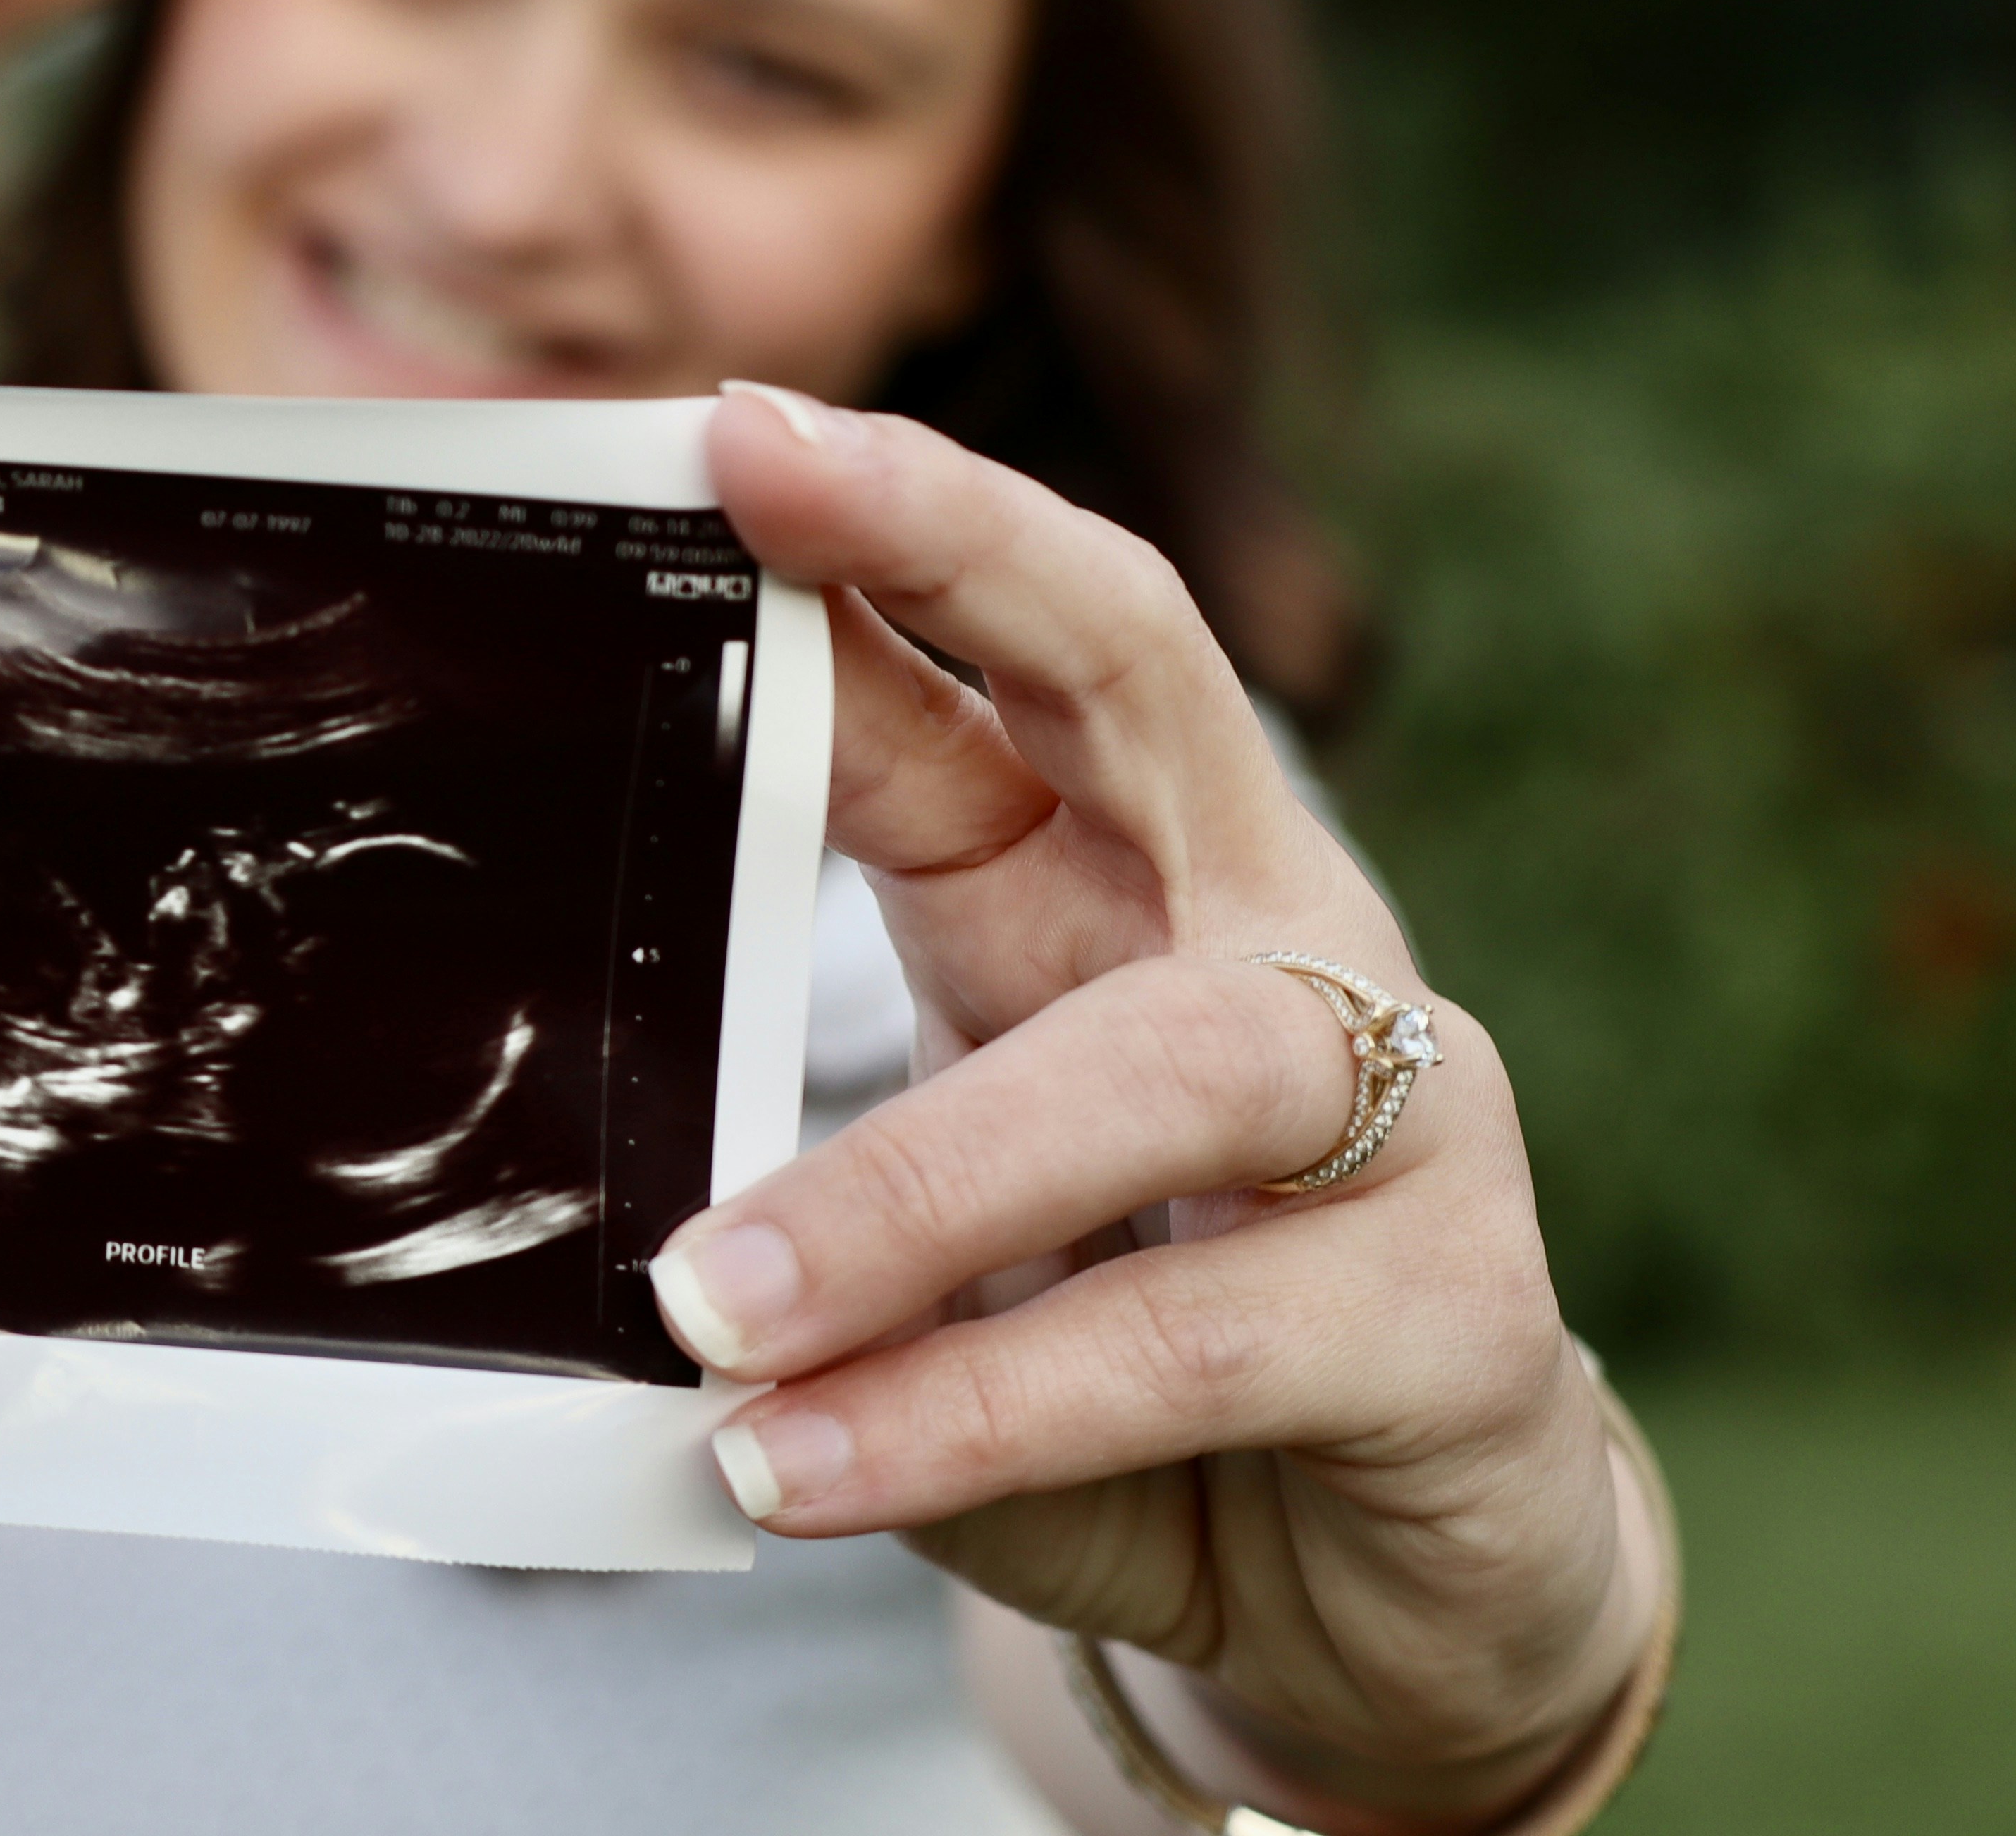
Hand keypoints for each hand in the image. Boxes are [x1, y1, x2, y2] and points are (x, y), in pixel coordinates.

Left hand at [658, 386, 1653, 1828]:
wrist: (1375, 1591)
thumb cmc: (1125, 1352)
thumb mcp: (955, 1192)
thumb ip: (820, 1091)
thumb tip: (563, 1015)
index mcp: (1146, 879)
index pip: (1051, 632)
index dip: (909, 514)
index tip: (726, 426)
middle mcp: (1288, 950)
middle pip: (1158, 685)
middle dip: (958, 564)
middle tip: (754, 517)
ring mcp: (1407, 1123)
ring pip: (1158, 1074)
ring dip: (905, 1191)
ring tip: (704, 1304)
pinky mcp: (1452, 1332)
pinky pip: (1182, 1347)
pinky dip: (971, 1413)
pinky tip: (801, 1465)